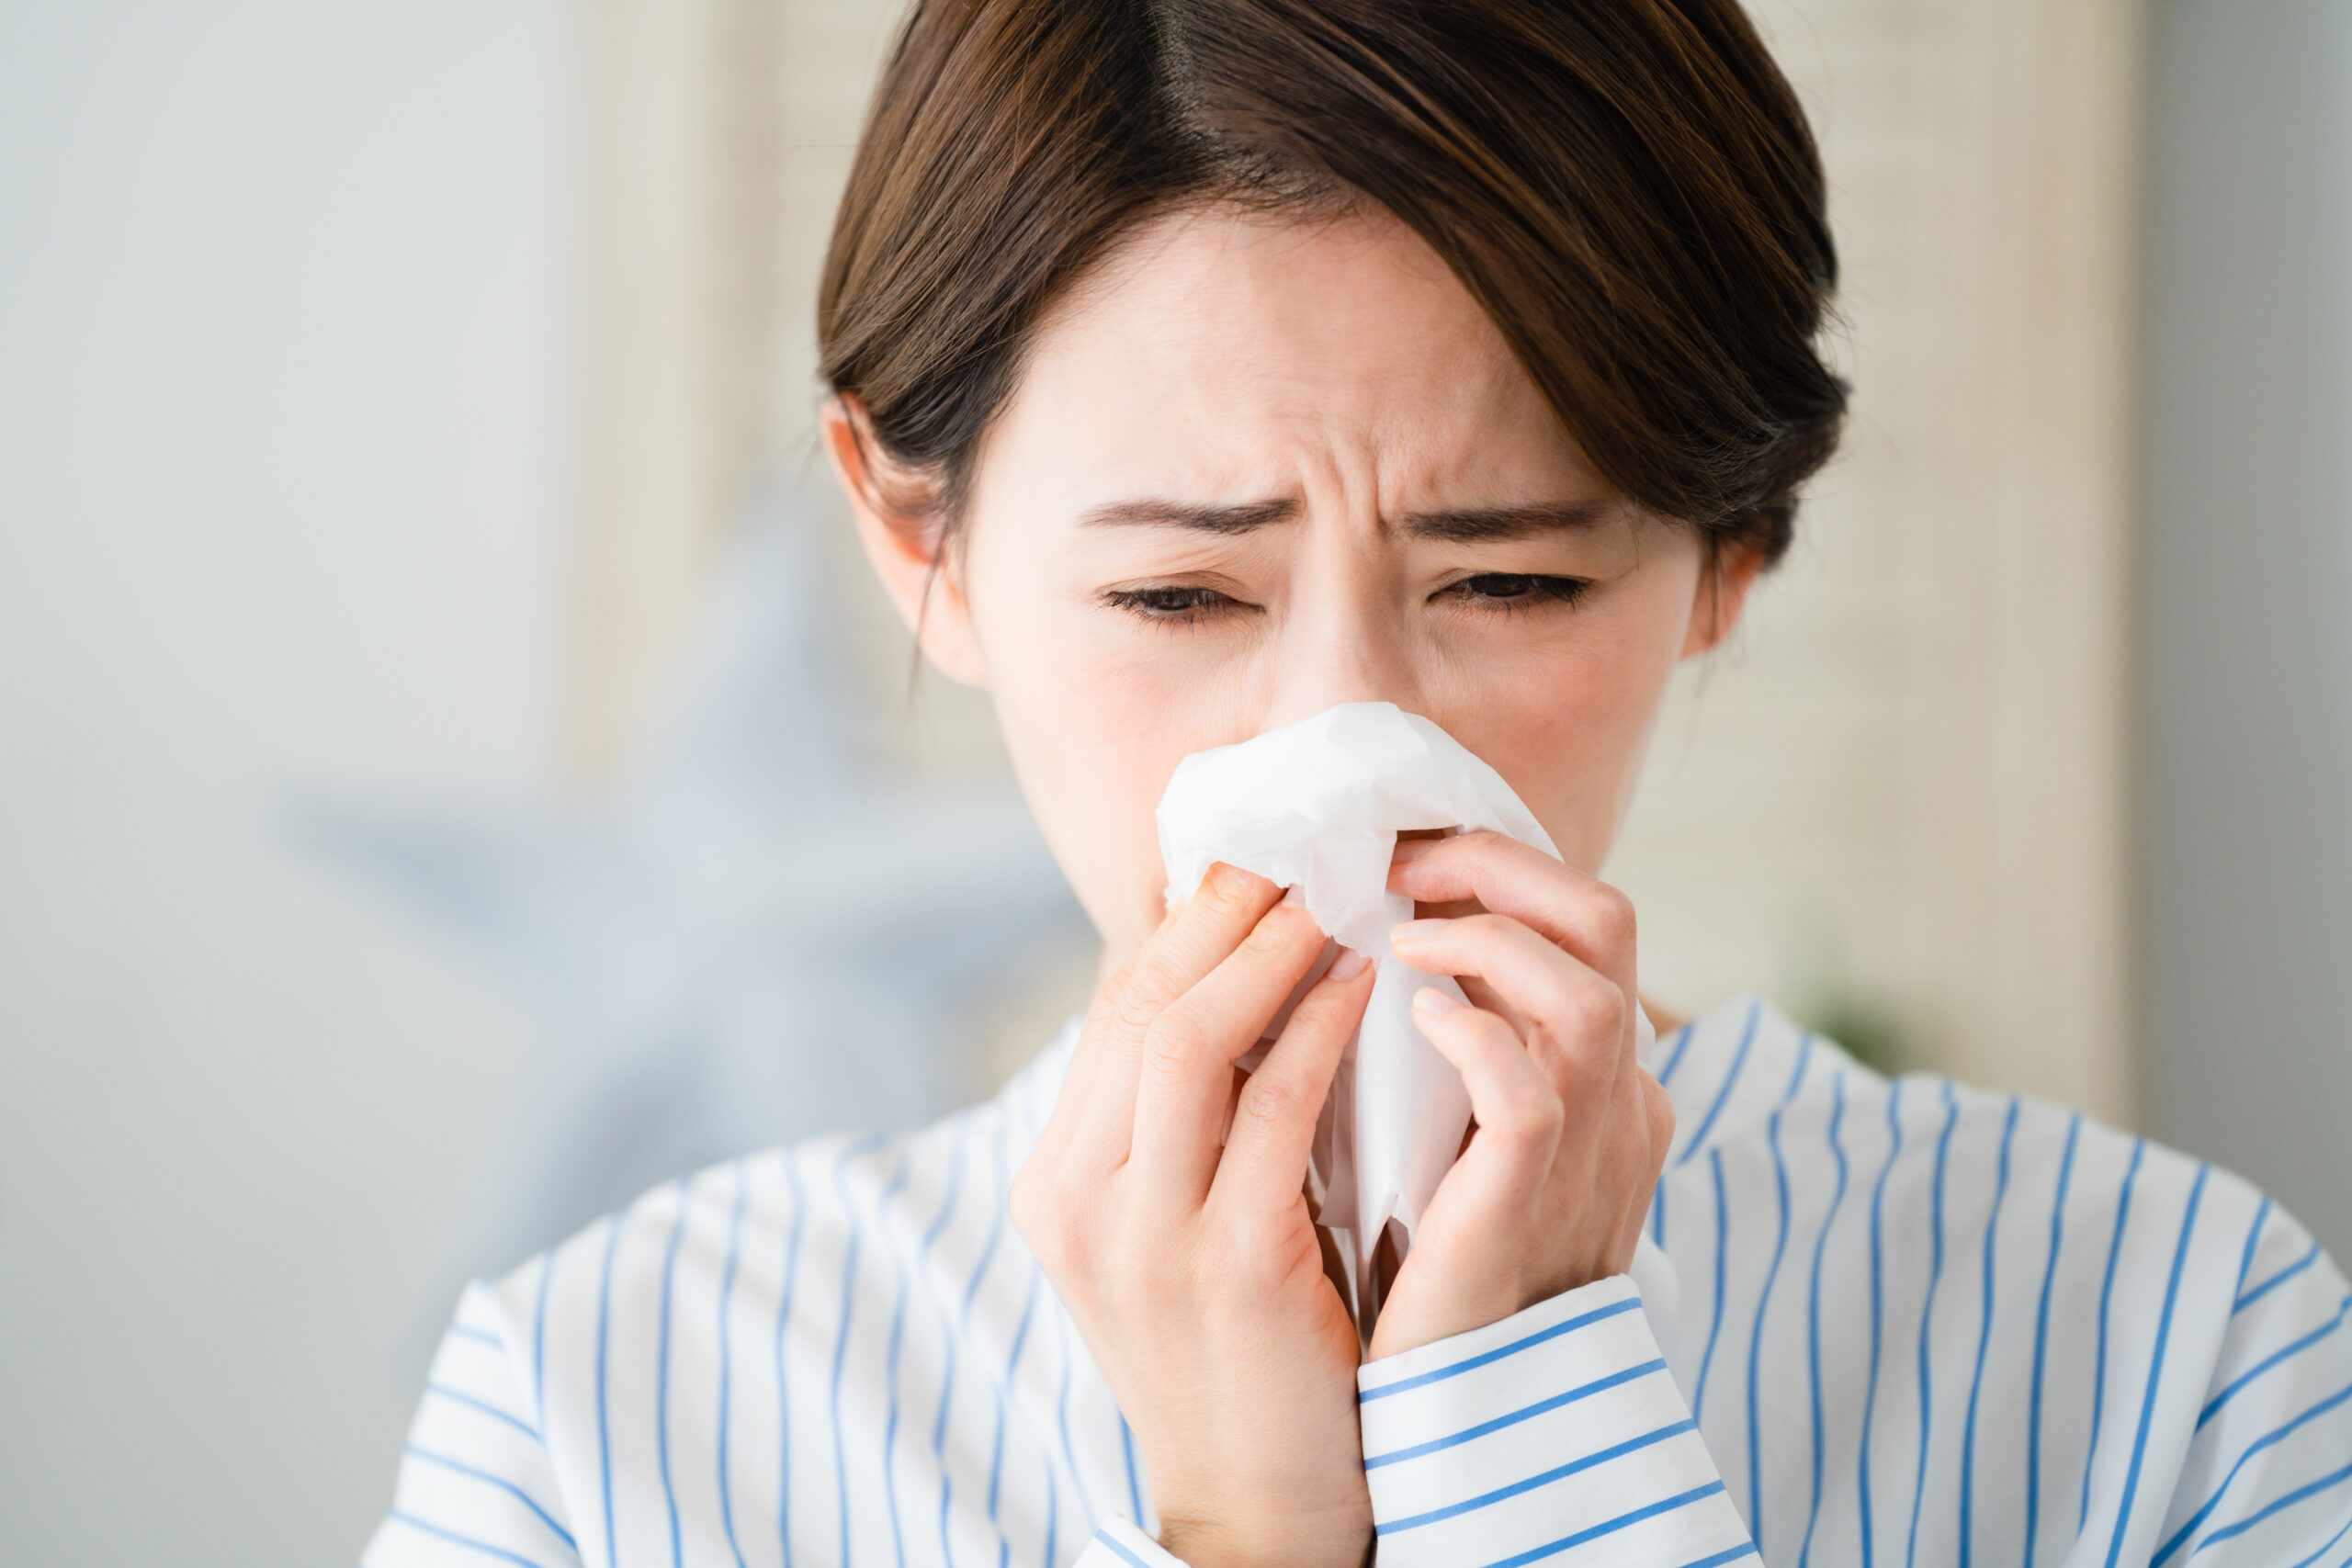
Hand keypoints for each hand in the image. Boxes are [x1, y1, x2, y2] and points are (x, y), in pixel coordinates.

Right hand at [1011, 864, 1377, 1567]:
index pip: (1109, 1015)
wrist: (1255, 1506)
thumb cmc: (1232, 1349)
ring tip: (1333, 902)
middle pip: (1138, 1009)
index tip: (1248, 867)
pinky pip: (1275, 1112)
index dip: (1181, 927)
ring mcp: (1147, 1238)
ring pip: (1191, 1042)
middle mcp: (1080, 1203)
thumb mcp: (1167, 1228)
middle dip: (1220, 917)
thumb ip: (1178, 1122)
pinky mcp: (1231, 1269)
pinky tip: (1363, 990)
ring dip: (1269, 954)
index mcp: (1056, 1186)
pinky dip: (1318, 1033)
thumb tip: (1231, 981)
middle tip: (1294, 855)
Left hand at [1368, 831, 1674, 1360]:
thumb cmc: (1432, 1262)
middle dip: (1497, 862)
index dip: (1499, 862)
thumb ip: (1441, 1047)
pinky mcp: (1531, 1200)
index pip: (1584, 919)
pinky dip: (1472, 1033)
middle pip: (1606, 920)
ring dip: (1480, 937)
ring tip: (1396, 938)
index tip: (1401, 850)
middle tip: (1398, 860)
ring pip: (1587, 988)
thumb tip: (1357, 945)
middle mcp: (1613, 1098)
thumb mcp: (1451, 1131)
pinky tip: (1411, 1022)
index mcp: (1597, 1075)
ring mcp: (1585, 1148)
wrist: (1458, 1405)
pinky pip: (1532, 1088)